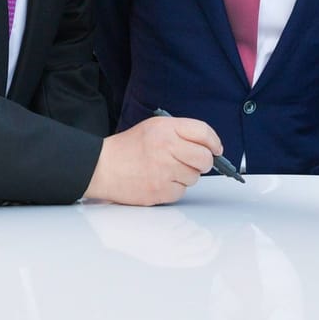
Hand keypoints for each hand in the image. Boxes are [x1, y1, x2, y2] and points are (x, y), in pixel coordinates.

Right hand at [83, 115, 220, 204]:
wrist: (102, 167)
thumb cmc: (128, 149)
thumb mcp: (153, 128)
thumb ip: (181, 132)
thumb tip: (209, 146)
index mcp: (166, 129)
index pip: (203, 132)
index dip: (214, 142)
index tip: (216, 149)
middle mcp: (167, 148)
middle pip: (205, 159)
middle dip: (204, 162)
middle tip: (194, 163)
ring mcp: (164, 171)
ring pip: (194, 177)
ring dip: (186, 176)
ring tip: (167, 170)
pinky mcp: (160, 191)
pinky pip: (181, 192)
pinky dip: (174, 188)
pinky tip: (160, 181)